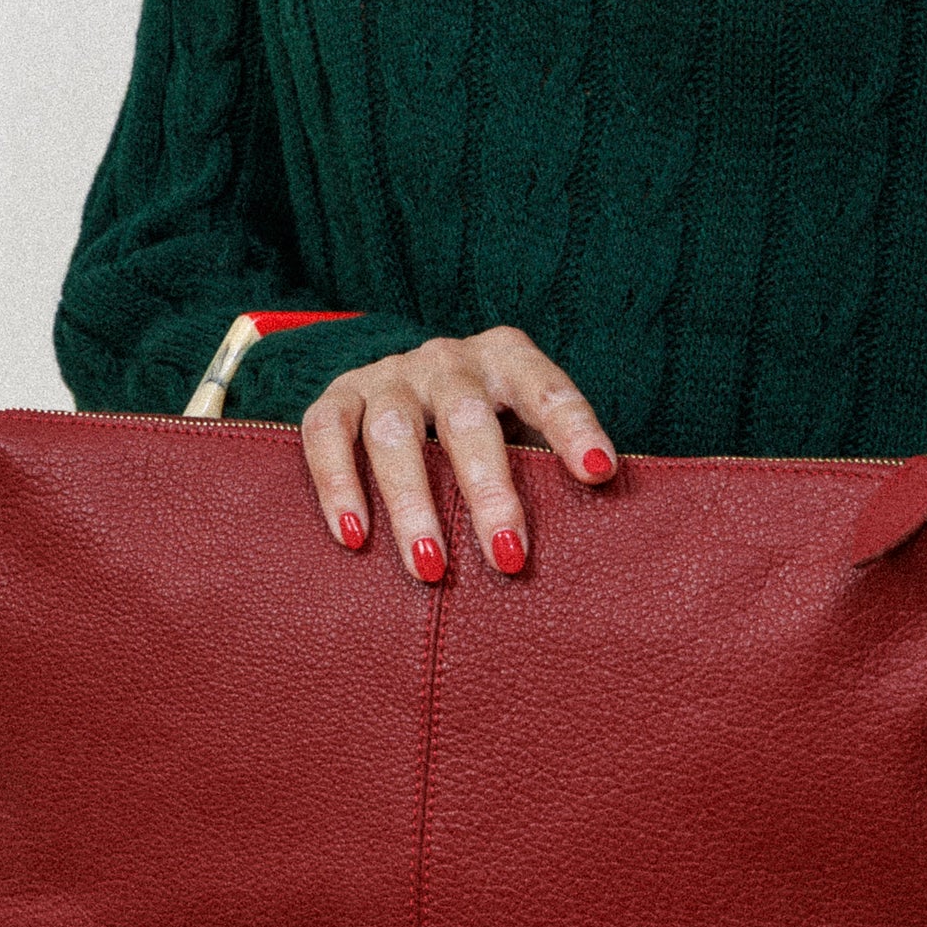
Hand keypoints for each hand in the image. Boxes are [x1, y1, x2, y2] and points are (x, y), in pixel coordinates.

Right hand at [299, 325, 616, 580]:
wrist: (409, 385)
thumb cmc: (488, 428)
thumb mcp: (525, 429)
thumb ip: (549, 462)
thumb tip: (595, 519)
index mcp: (507, 359)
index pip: (547, 389)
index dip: (574, 428)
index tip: (598, 473)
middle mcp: (448, 359)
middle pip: (466, 417)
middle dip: (488, 490)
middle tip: (508, 555)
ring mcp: (389, 374)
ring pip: (394, 432)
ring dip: (412, 504)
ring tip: (430, 566)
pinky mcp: (338, 394)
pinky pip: (327, 433)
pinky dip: (337, 484)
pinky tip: (353, 537)